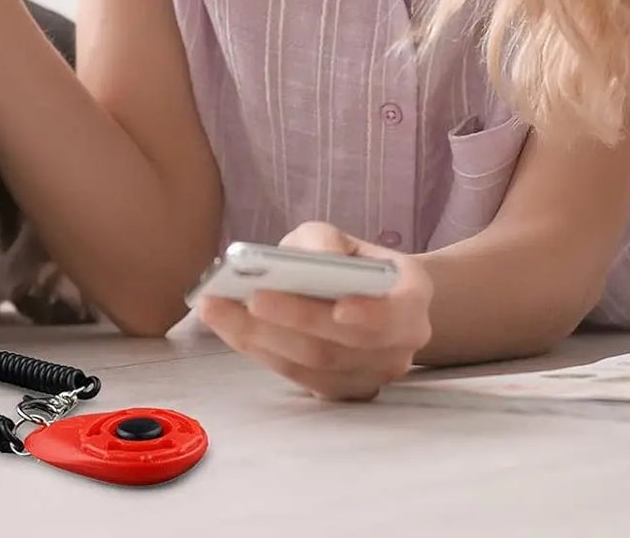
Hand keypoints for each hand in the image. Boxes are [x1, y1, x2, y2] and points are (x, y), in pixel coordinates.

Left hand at [196, 223, 431, 400]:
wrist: (355, 296)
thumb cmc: (344, 261)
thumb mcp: (334, 237)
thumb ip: (323, 242)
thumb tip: (313, 259)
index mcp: (411, 293)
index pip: (402, 310)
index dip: (372, 314)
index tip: (338, 308)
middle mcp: (402, 342)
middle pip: (347, 344)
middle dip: (295, 320)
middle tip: (251, 298)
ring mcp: (374, 374)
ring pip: (318, 366)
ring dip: (264, 338)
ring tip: (218, 308)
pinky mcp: (342, 392)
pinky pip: (300, 379)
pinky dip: (260, 352)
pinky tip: (227, 326)